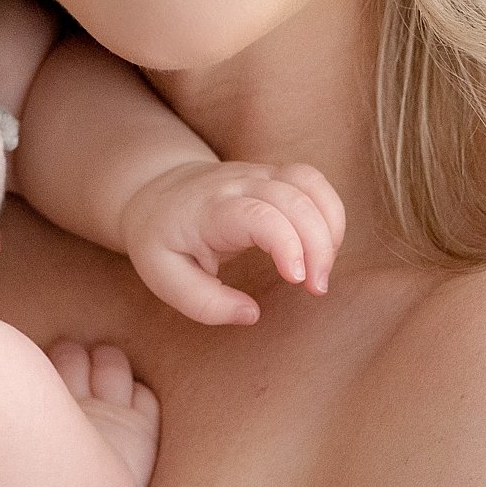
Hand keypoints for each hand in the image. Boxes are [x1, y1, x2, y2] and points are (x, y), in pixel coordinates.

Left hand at [119, 159, 346, 324]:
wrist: (155, 192)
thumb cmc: (161, 240)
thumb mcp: (164, 279)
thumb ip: (204, 303)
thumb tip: (250, 314)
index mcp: (210, 210)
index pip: (260, 215)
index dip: (288, 243)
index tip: (297, 279)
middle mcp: (238, 184)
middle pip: (294, 199)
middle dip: (318, 245)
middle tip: (317, 289)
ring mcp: (259, 172)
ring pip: (310, 183)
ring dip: (330, 227)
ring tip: (322, 269)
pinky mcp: (274, 173)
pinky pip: (314, 182)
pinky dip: (329, 212)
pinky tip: (324, 246)